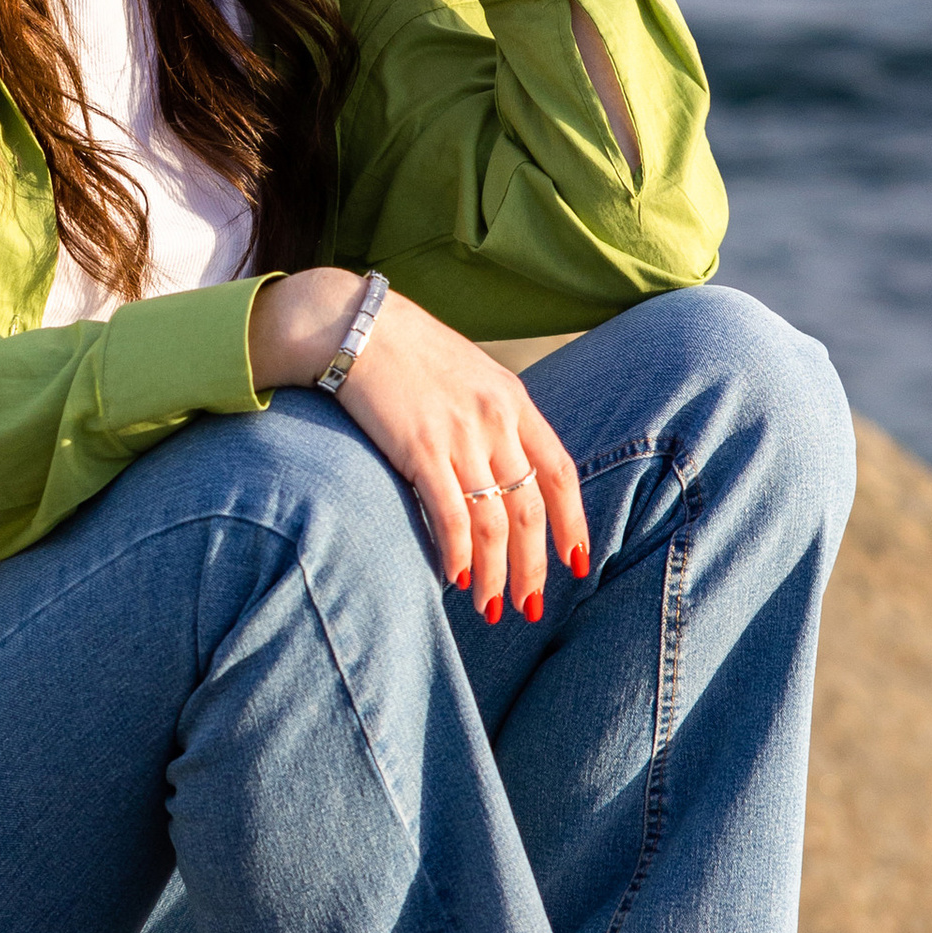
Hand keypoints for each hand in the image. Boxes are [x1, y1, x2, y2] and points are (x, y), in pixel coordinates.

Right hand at [248, 272, 587, 620]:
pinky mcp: (419, 448)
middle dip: (533, 567)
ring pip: (493, 523)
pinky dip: (457, 555)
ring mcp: (459, 435)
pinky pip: (450, 517)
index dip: (572, 522)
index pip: (559, 472)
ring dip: (495, 574)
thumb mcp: (469, 372)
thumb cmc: (406, 349)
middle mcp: (495, 419)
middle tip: (529, 606)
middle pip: (529, 509)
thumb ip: (493, 415)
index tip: (575, 562)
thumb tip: (504, 468)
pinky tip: (455, 578)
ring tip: (491, 607)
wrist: (355, 325)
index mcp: (513, 399)